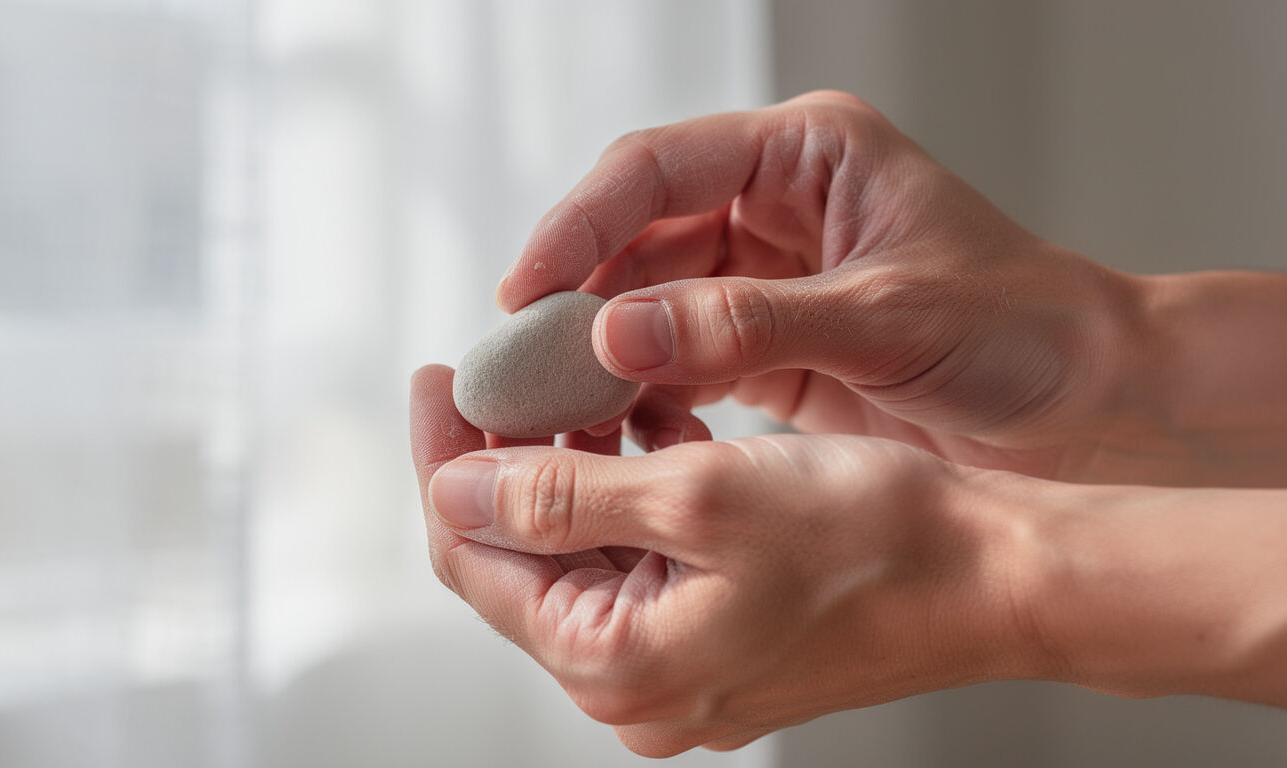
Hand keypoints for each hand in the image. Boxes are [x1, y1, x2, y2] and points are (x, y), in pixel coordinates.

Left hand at [410, 364, 1034, 755]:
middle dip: (513, 456)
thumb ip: (561, 493)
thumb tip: (459, 484)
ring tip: (594, 382)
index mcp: (618, 665)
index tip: (440, 379)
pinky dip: (640, 486)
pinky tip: (661, 423)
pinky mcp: (720, 637)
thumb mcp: (701, 495)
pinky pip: (647, 557)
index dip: (447, 460)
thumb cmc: (876, 540)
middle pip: (525, 556)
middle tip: (510, 369)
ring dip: (579, 462)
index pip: (476, 557)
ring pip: (585, 548)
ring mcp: (682, 666)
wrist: (1000, 577)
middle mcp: (639, 686)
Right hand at [497, 91, 1168, 482]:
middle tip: (523, 364)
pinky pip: (677, 355)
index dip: (581, 225)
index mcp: (806, 156)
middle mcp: (776, 205)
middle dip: (578, 296)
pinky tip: (624, 428)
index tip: (528, 292)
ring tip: (558, 406)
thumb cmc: (1021, 332)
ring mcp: (767, 276)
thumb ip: (750, 324)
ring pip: (647, 299)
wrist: (1087, 406)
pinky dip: (643, 390)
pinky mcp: (765, 343)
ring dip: (601, 349)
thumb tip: (617, 330)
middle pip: (638, 235)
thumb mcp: (887, 319)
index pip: (658, 168)